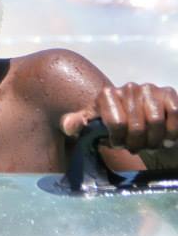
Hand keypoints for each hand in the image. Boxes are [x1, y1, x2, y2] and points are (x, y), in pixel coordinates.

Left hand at [61, 83, 177, 151]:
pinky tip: (166, 136)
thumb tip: (68, 126)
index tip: (119, 144)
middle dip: (138, 144)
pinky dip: (172, 131)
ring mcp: (149, 88)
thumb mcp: (93, 127)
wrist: (143, 124)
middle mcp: (127, 88)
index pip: (116, 124)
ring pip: (155, 121)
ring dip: (155, 140)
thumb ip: (76, 125)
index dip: (119, 140)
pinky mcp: (169, 93)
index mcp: (106, 95)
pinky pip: (174, 113)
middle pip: (136, 127)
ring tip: (151, 143)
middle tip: (138, 147)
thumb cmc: (116, 127)